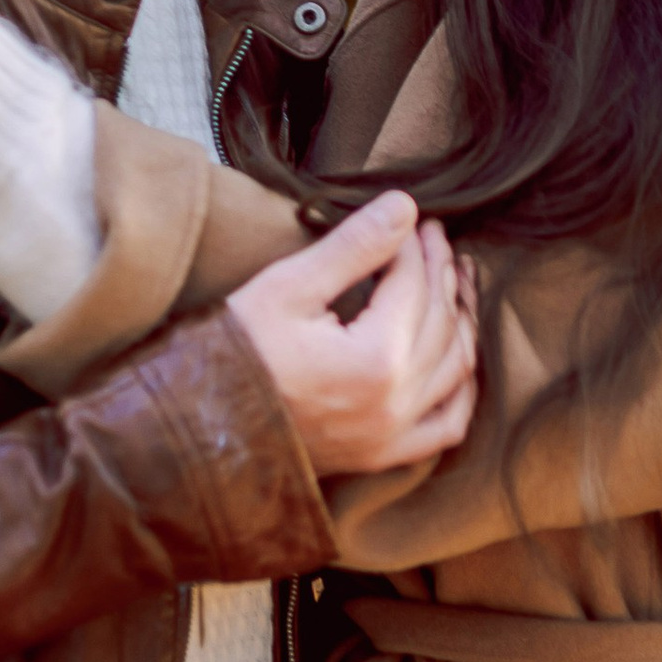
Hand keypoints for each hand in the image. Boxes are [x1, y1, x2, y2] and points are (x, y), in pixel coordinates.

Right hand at [228, 193, 476, 477]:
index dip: (414, 243)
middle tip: (432, 237)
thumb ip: (353, 246)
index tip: (410, 218)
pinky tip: (459, 357)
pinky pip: (448, 425)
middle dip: (439, 270)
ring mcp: (393, 435)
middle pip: (441, 320)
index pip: (413, 283)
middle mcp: (397, 402)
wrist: (199, 427)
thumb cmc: (236, 352)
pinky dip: (463, 388)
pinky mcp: (382, 455)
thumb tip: (405, 206)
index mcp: (376, 358)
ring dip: (462, 319)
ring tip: (454, 282)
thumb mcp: (288, 287)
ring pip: (457, 368)